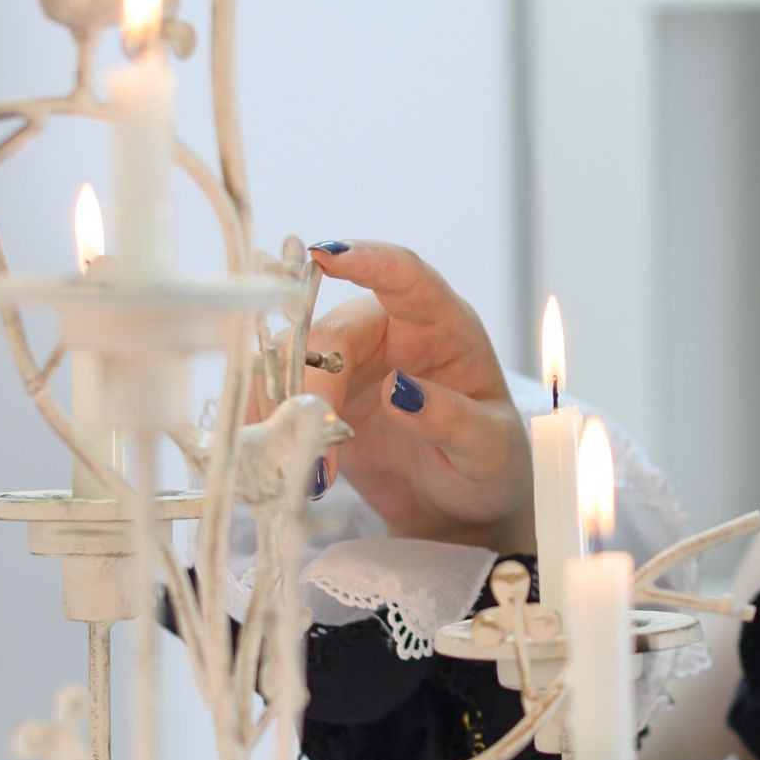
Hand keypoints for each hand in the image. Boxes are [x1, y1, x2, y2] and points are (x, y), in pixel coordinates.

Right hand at [278, 242, 533, 552]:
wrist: (458, 507)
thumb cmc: (488, 464)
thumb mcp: (491, 448)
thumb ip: (453, 420)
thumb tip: (400, 390)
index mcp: (442, 326)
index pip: (406, 277)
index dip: (368, 261)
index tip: (327, 253)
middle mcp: (390, 333)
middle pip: (332, 332)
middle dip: (313, 385)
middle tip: (316, 444)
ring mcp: (351, 363)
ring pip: (292, 360)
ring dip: (286, 410)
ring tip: (308, 470)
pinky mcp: (321, 396)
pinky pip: (278, 394)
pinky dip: (269, 424)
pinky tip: (277, 460)